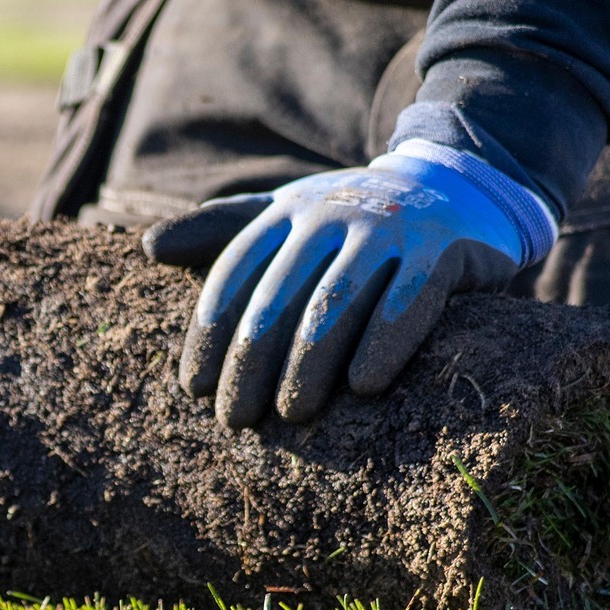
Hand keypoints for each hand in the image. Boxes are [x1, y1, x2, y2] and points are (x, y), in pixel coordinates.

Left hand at [142, 142, 555, 428]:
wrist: (460, 191)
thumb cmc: (356, 221)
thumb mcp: (289, 216)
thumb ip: (223, 230)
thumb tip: (148, 248)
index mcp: (290, 212)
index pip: (235, 273)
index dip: (209, 332)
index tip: (193, 388)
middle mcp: (334, 214)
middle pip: (279, 295)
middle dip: (251, 361)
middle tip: (235, 418)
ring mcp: (391, 229)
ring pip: (336, 301)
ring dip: (308, 362)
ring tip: (290, 416)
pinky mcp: (444, 250)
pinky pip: (410, 301)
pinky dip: (384, 343)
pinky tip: (362, 387)